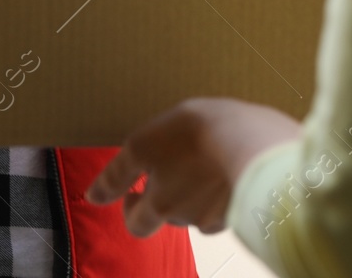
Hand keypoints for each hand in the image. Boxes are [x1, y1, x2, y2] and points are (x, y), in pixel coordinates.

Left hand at [85, 98, 301, 236]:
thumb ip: (122, 171)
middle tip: (163, 177)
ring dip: (188, 196)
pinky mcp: (235, 216)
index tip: (129, 193)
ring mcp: (208, 216)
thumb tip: (93, 197)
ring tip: (200, 162)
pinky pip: (216, 213)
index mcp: (157, 199)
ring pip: (189, 214)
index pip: (135, 221)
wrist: (258, 148)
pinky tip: (223, 173)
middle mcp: (180, 214)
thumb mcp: (148, 139)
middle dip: (155, 202)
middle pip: (160, 219)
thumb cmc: (202, 131)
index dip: (127, 207)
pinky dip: (214, 199)